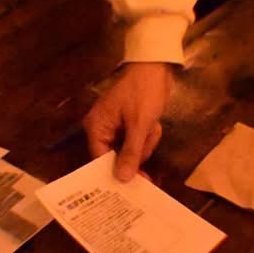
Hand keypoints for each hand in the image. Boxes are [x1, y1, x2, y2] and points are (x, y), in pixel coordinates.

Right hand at [83, 62, 173, 180]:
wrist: (157, 66)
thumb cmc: (143, 92)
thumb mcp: (139, 124)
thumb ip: (131, 153)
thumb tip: (122, 179)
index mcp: (97, 127)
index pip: (100, 159)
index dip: (115, 172)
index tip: (132, 186)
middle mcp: (103, 129)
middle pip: (117, 156)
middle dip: (137, 151)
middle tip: (149, 146)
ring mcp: (117, 127)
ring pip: (131, 150)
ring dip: (146, 141)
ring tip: (152, 126)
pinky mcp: (130, 124)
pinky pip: (139, 140)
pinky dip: (149, 135)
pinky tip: (155, 124)